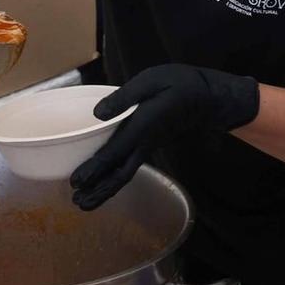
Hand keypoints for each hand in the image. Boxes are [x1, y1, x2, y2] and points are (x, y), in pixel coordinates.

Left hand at [68, 65, 259, 210]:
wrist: (208, 98)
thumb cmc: (180, 85)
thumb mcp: (151, 81)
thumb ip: (124, 97)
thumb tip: (98, 114)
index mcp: (141, 128)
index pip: (114, 153)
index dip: (94, 169)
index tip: (76, 182)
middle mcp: (143, 144)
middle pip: (119, 175)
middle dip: (98, 190)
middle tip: (77, 204)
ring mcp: (147, 147)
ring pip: (124, 174)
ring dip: (105, 190)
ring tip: (84, 202)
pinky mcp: (148, 145)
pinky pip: (129, 167)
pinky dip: (113, 178)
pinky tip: (102, 182)